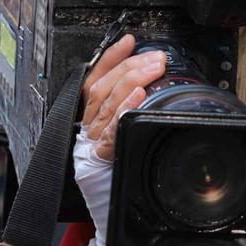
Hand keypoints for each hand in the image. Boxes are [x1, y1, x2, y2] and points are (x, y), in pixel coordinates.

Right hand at [81, 35, 166, 162]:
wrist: (107, 203)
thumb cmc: (116, 167)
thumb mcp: (121, 132)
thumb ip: (129, 107)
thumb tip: (150, 83)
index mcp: (91, 117)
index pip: (96, 79)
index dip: (111, 58)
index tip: (129, 41)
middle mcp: (89, 125)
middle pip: (104, 87)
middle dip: (130, 67)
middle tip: (155, 58)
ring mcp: (93, 140)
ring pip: (108, 103)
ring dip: (132, 81)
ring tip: (151, 68)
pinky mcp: (102, 156)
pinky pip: (112, 129)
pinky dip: (125, 109)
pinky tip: (138, 97)